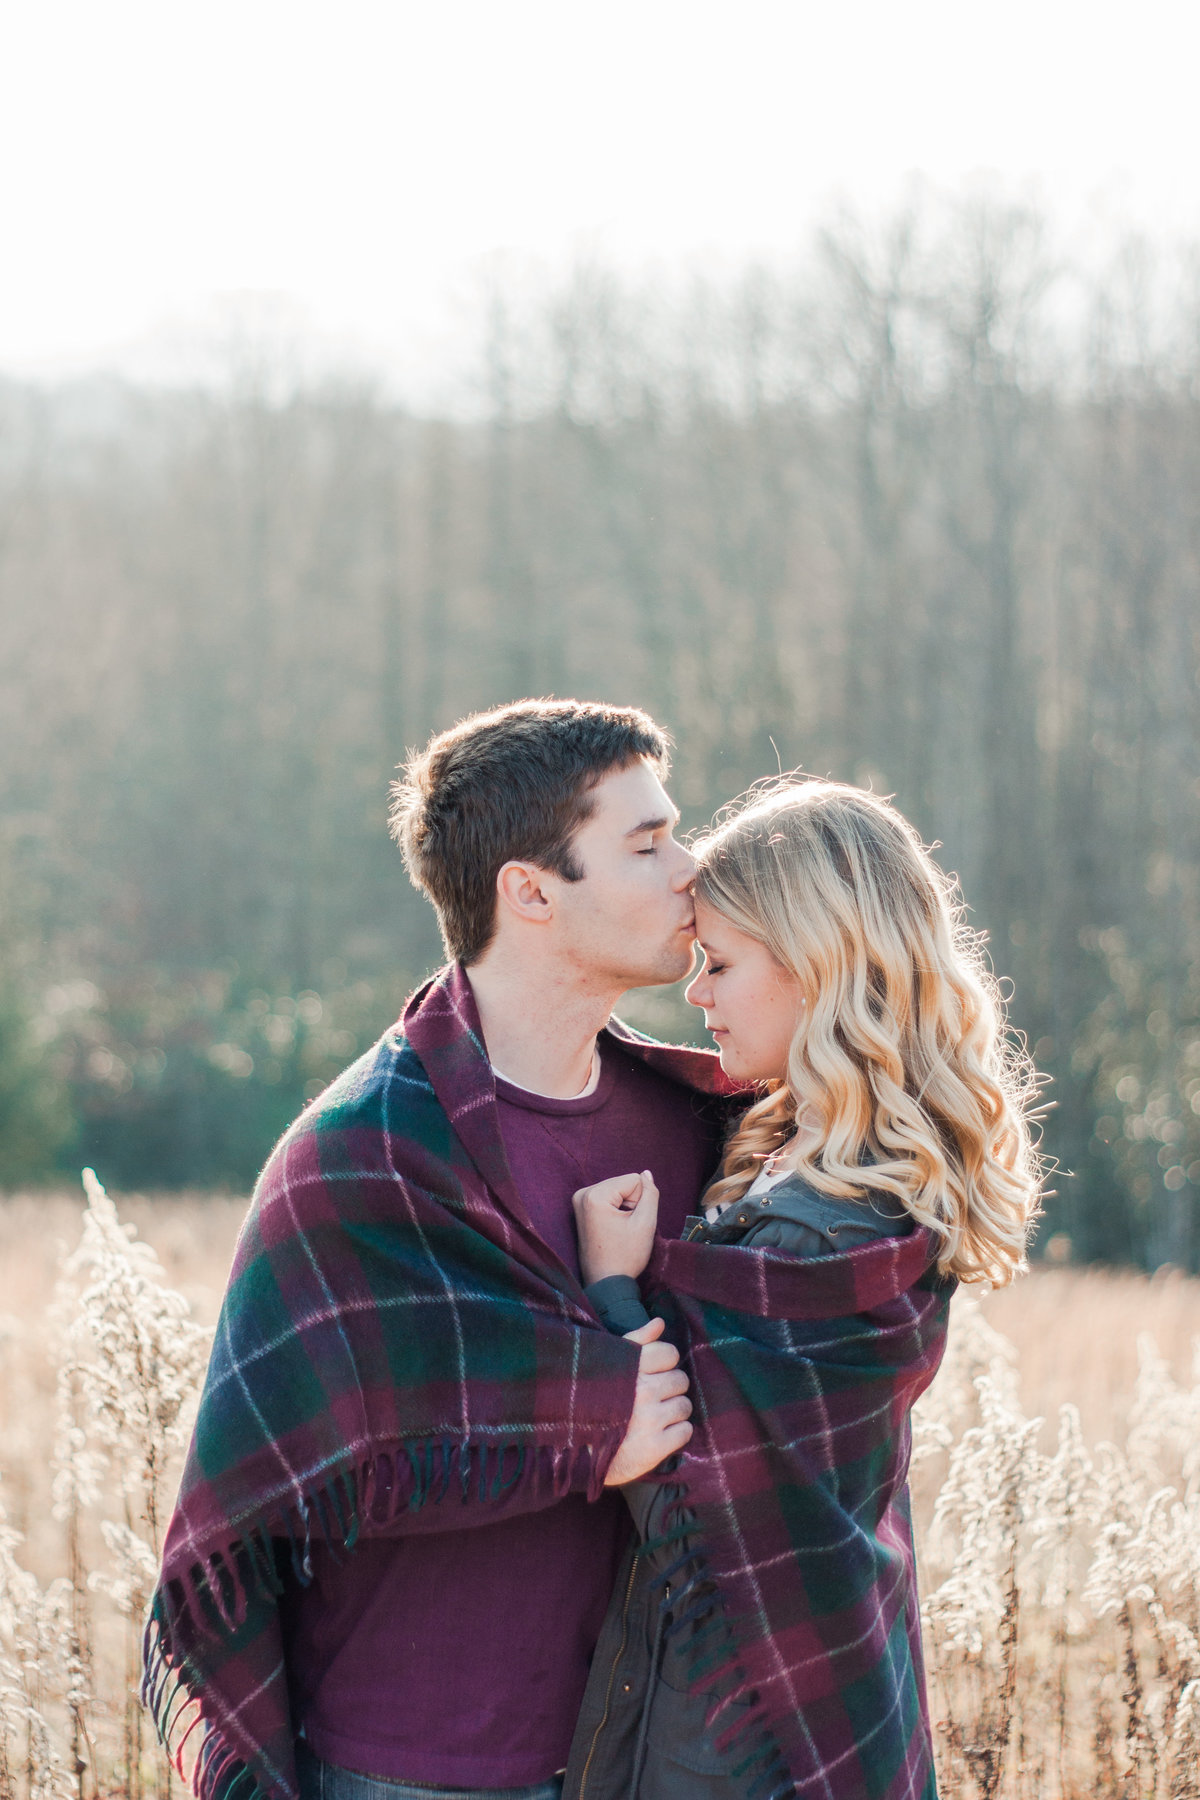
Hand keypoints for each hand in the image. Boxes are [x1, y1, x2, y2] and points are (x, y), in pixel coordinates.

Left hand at [572, 1169, 659, 1284]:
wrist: (606, 1284)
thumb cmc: (626, 1256)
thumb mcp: (646, 1223)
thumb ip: (650, 1193)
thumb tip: (646, 1173)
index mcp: (594, 1195)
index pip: (634, 1180)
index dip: (640, 1202)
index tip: (630, 1225)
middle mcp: (582, 1193)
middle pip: (624, 1184)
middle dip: (631, 1204)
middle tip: (623, 1230)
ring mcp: (579, 1201)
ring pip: (618, 1191)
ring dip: (624, 1208)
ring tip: (617, 1231)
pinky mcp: (581, 1208)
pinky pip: (609, 1198)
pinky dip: (615, 1212)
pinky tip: (611, 1230)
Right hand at [604, 1317, 692, 1484]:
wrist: (577, 1450)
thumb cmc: (595, 1399)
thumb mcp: (609, 1363)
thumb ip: (637, 1340)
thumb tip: (660, 1322)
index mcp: (632, 1367)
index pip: (670, 1354)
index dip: (664, 1363)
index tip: (651, 1373)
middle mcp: (643, 1391)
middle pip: (681, 1380)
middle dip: (669, 1388)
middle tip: (651, 1398)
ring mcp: (650, 1420)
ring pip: (684, 1406)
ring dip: (673, 1411)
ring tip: (654, 1416)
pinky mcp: (655, 1448)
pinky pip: (685, 1431)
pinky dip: (675, 1433)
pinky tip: (657, 1433)